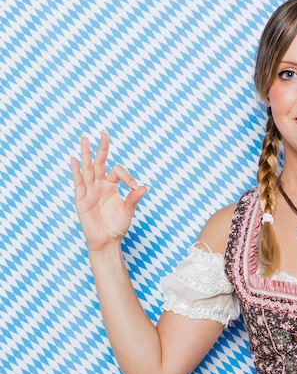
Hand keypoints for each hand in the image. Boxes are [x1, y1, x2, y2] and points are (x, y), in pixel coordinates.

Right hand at [71, 133, 147, 251]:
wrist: (106, 241)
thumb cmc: (117, 226)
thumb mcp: (127, 211)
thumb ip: (133, 198)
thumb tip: (144, 187)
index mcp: (112, 186)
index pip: (118, 172)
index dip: (128, 177)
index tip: (135, 187)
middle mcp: (100, 185)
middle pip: (100, 162)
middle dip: (102, 148)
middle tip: (104, 132)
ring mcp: (90, 190)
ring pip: (88, 168)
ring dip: (86, 153)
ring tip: (85, 138)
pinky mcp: (81, 198)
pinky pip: (78, 182)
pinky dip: (76, 171)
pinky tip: (74, 159)